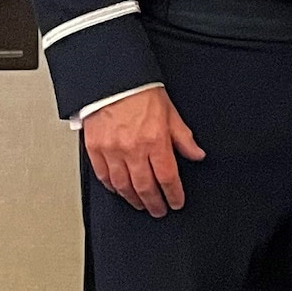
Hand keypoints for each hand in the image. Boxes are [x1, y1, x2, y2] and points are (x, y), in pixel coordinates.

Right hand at [82, 86, 205, 215]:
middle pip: (145, 187)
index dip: (173, 195)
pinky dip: (112, 187)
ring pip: (123, 186)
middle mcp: (133, 149)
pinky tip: (119, 191)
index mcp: (155, 141)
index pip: (167, 178)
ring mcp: (112, 150)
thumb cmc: (140, 93)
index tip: (176, 203)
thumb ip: (184, 138)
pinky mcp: (94, 149)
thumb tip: (197, 154)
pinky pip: (103, 176)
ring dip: (134, 199)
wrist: (112, 80)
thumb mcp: (170, 114)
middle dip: (154, 203)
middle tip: (159, 210)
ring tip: (141, 204)